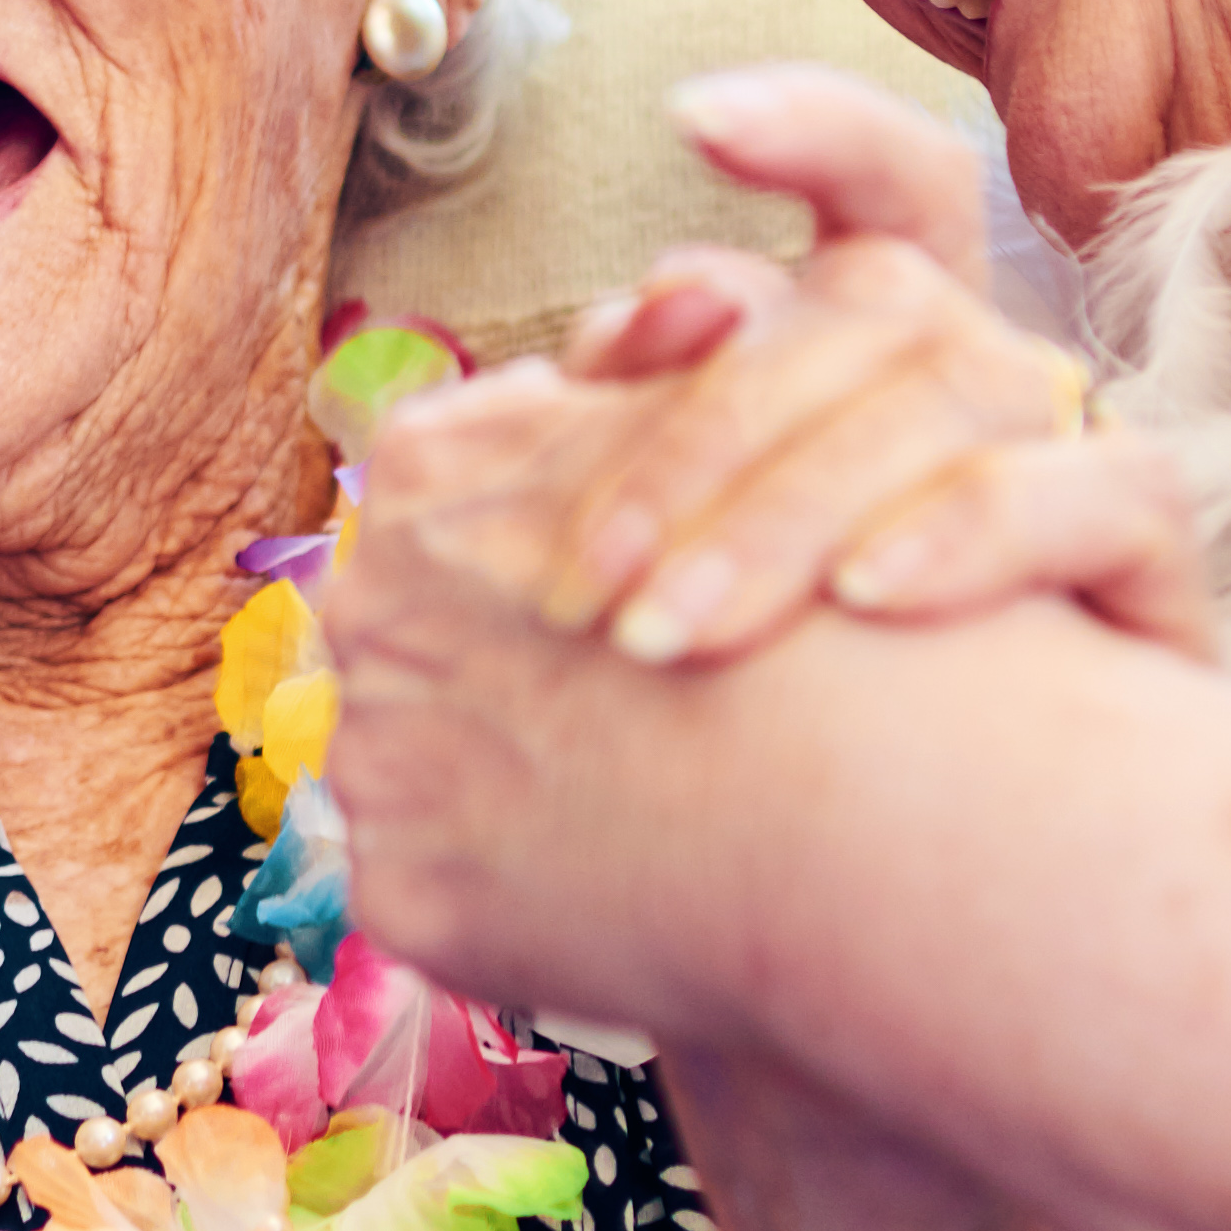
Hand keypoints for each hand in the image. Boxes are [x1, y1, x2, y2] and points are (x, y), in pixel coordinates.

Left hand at [313, 426, 888, 1049]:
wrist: (862, 804)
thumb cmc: (813, 596)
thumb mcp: (713, 429)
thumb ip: (632, 377)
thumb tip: (599, 338)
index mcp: (426, 473)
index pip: (435, 486)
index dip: (534, 529)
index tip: (613, 576)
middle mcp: (368, 608)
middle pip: (410, 622)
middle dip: (494, 650)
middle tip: (611, 693)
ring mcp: (375, 759)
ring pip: (413, 755)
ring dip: (490, 770)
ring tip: (621, 797)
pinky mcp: (401, 892)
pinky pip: (438, 881)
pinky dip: (505, 890)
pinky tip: (605, 885)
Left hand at [483, 66, 1212, 671]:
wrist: (1001, 863)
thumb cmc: (818, 708)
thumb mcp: (712, 557)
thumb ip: (660, 432)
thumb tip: (604, 346)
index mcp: (895, 340)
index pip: (886, 183)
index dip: (811, 130)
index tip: (692, 116)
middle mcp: (996, 366)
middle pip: (878, 302)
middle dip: (706, 431)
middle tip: (586, 583)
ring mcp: (1087, 452)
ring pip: (962, 388)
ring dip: (797, 508)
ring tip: (675, 633)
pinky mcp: (1159, 562)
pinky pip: (1102, 492)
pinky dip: (974, 532)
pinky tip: (867, 600)